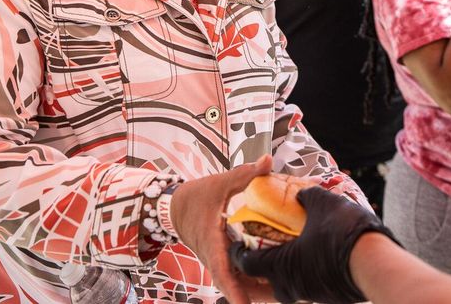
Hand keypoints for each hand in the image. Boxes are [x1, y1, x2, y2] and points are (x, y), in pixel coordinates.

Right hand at [172, 155, 271, 303]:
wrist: (174, 207)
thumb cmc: (196, 196)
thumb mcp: (220, 183)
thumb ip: (244, 174)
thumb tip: (268, 160)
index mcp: (212, 242)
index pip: (222, 270)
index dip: (234, 289)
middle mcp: (212, 257)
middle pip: (231, 283)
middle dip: (248, 294)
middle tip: (275, 298)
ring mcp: (215, 260)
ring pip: (232, 281)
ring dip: (250, 289)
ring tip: (276, 294)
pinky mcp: (219, 259)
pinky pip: (233, 274)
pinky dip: (247, 280)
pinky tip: (267, 279)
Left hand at [231, 186, 397, 303]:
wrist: (376, 264)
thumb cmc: (342, 233)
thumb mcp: (322, 204)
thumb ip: (307, 196)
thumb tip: (302, 192)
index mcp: (280, 266)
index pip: (246, 264)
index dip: (240, 251)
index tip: (240, 240)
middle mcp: (290, 286)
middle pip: (266, 280)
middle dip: (263, 264)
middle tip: (266, 245)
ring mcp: (310, 294)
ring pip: (289, 284)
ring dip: (286, 268)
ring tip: (293, 249)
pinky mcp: (327, 297)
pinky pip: (308, 285)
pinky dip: (306, 271)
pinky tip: (315, 255)